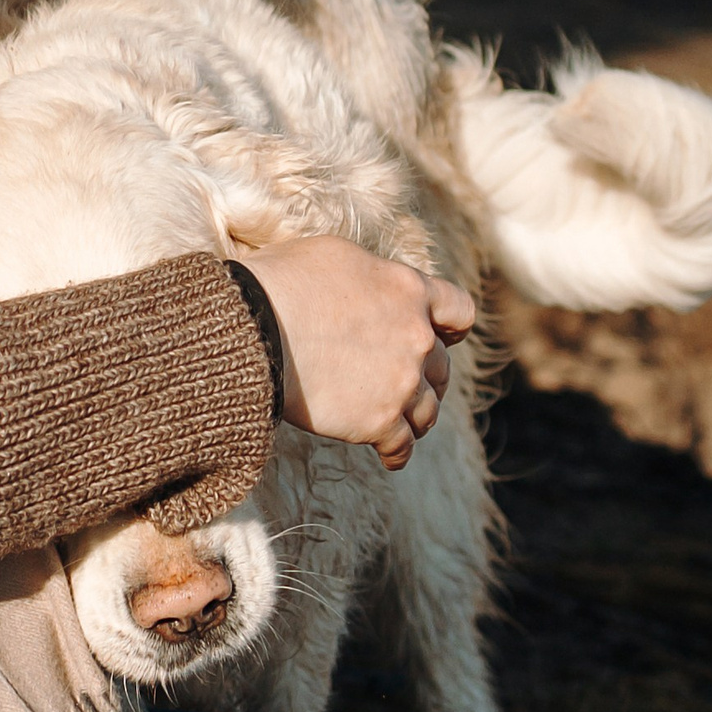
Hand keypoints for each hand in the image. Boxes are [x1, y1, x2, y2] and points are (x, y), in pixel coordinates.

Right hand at [237, 236, 473, 470]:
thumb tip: (368, 285)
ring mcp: (401, 382)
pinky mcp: (379, 421)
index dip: (451, 327)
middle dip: (428, 376)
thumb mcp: (333, 254)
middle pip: (442, 366)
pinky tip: (389, 457)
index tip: (443, 337)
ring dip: (416, 416)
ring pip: (428, 410)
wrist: (252, 329)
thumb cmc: (281, 282)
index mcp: (407, 290)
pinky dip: (397, 453)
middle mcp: (416, 336)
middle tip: (407, 383)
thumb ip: (369, 272)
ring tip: (401, 424)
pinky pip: (402, 446)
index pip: (459, 310)